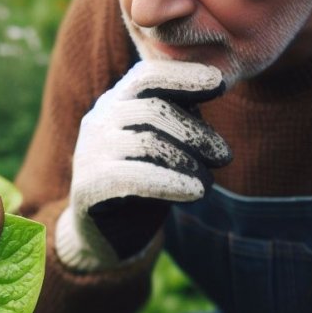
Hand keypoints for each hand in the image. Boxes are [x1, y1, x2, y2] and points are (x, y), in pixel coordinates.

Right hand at [56, 60, 231, 270]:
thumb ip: (178, 121)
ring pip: (146, 143)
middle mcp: (98, 121)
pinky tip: (195, 193)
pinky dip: (169, 183)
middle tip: (224, 157)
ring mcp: (88, 152)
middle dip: (195, 132)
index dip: (183, 76)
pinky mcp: (87, 186)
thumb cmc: (143, 185)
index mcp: (115, 103)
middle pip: (152, 110)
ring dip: (187, 162)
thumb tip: (205, 100)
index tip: (220, 84)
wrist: (106, 236)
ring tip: (209, 182)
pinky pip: (133, 177)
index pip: (147, 77)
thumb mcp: (164, 147)